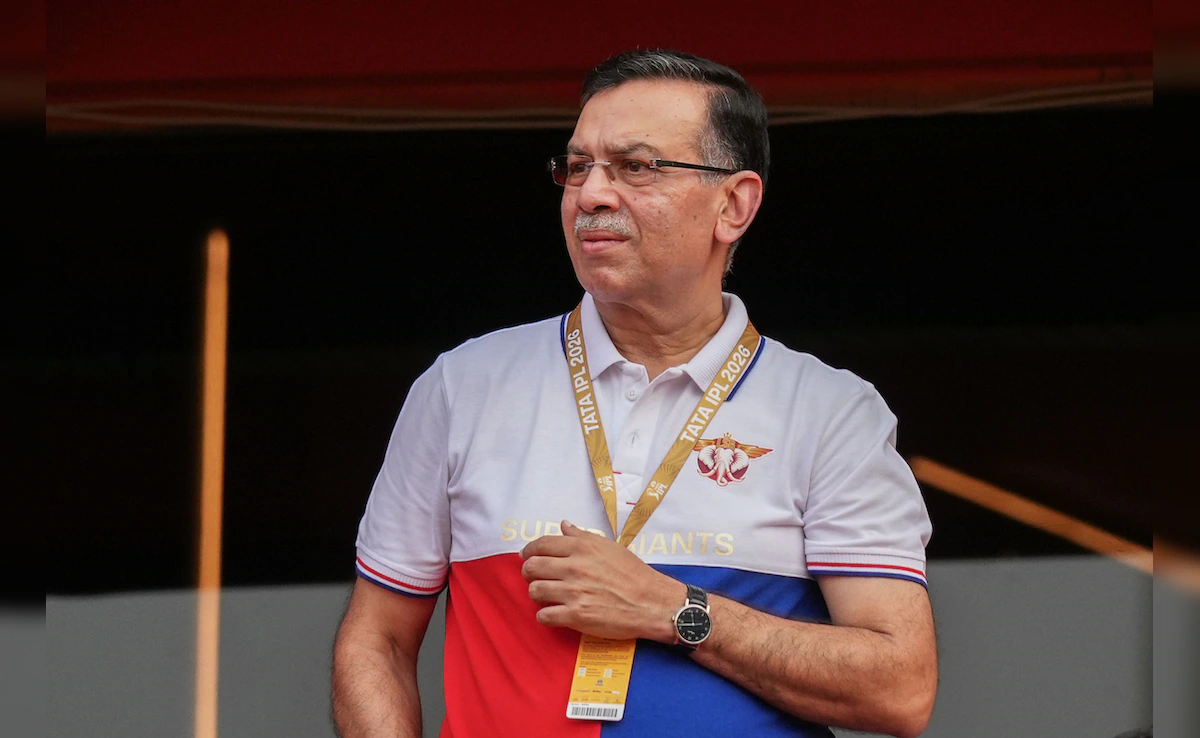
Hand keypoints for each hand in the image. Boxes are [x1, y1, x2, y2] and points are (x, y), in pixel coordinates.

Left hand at [520, 520, 685, 641]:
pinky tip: (553, 613)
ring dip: (537, 594)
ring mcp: (574, 592)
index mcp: (583, 548)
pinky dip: (544, 615)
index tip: (526, 556)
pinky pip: (544, 615)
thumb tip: (563, 525)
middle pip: (532, 567)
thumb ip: (583, 536)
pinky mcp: (577, 616)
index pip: (542, 544)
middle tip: (534, 577)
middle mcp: (575, 567)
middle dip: (529, 572)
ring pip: (535, 591)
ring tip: (546, 596)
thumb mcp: (610, 547)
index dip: (529, 550)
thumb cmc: (634, 574)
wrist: (652, 603)